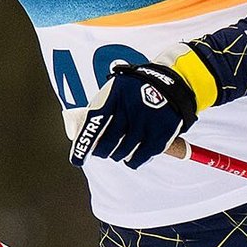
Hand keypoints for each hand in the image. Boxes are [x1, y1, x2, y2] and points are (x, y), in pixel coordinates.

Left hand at [70, 59, 195, 168]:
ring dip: (116, 155)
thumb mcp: (116, 91)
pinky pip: (139, 157)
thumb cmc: (134, 92)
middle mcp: (131, 109)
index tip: (77, 159)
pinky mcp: (160, 135)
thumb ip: (101, 109)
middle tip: (101, 151)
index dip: (84, 144)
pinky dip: (132, 161)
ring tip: (116, 152)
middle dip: (101, 151)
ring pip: (123, 151)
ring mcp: (147, 123)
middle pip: (108, 141)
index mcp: (115, 95)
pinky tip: (130, 158)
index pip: (95, 123)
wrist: (169, 85)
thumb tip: (83, 137)